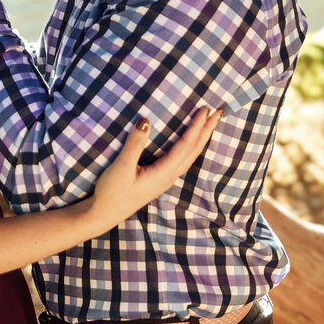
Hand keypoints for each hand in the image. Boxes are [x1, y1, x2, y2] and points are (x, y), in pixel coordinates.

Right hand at [87, 107, 223, 232]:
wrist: (104, 214)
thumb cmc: (112, 192)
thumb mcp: (121, 167)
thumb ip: (134, 144)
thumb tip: (145, 120)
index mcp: (163, 172)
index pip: (186, 145)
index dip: (196, 127)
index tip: (205, 110)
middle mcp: (169, 176)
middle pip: (194, 150)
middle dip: (207, 130)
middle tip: (219, 112)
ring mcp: (166, 179)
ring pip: (190, 155)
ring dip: (201, 138)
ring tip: (210, 124)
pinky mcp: (159, 179)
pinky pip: (183, 159)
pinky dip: (191, 147)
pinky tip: (190, 143)